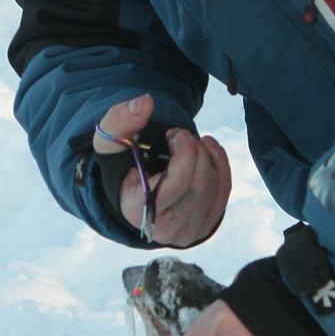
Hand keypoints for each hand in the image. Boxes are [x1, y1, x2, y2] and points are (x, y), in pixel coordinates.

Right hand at [92, 94, 228, 246]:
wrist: (131, 191)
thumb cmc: (121, 165)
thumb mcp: (110, 142)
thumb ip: (120, 120)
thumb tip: (145, 103)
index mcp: (138, 211)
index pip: (177, 182)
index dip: (185, 151)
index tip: (175, 134)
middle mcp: (164, 229)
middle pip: (199, 184)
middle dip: (196, 151)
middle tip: (182, 136)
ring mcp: (187, 232)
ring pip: (213, 186)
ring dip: (207, 156)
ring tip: (191, 143)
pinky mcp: (204, 227)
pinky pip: (224, 190)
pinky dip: (220, 164)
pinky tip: (207, 150)